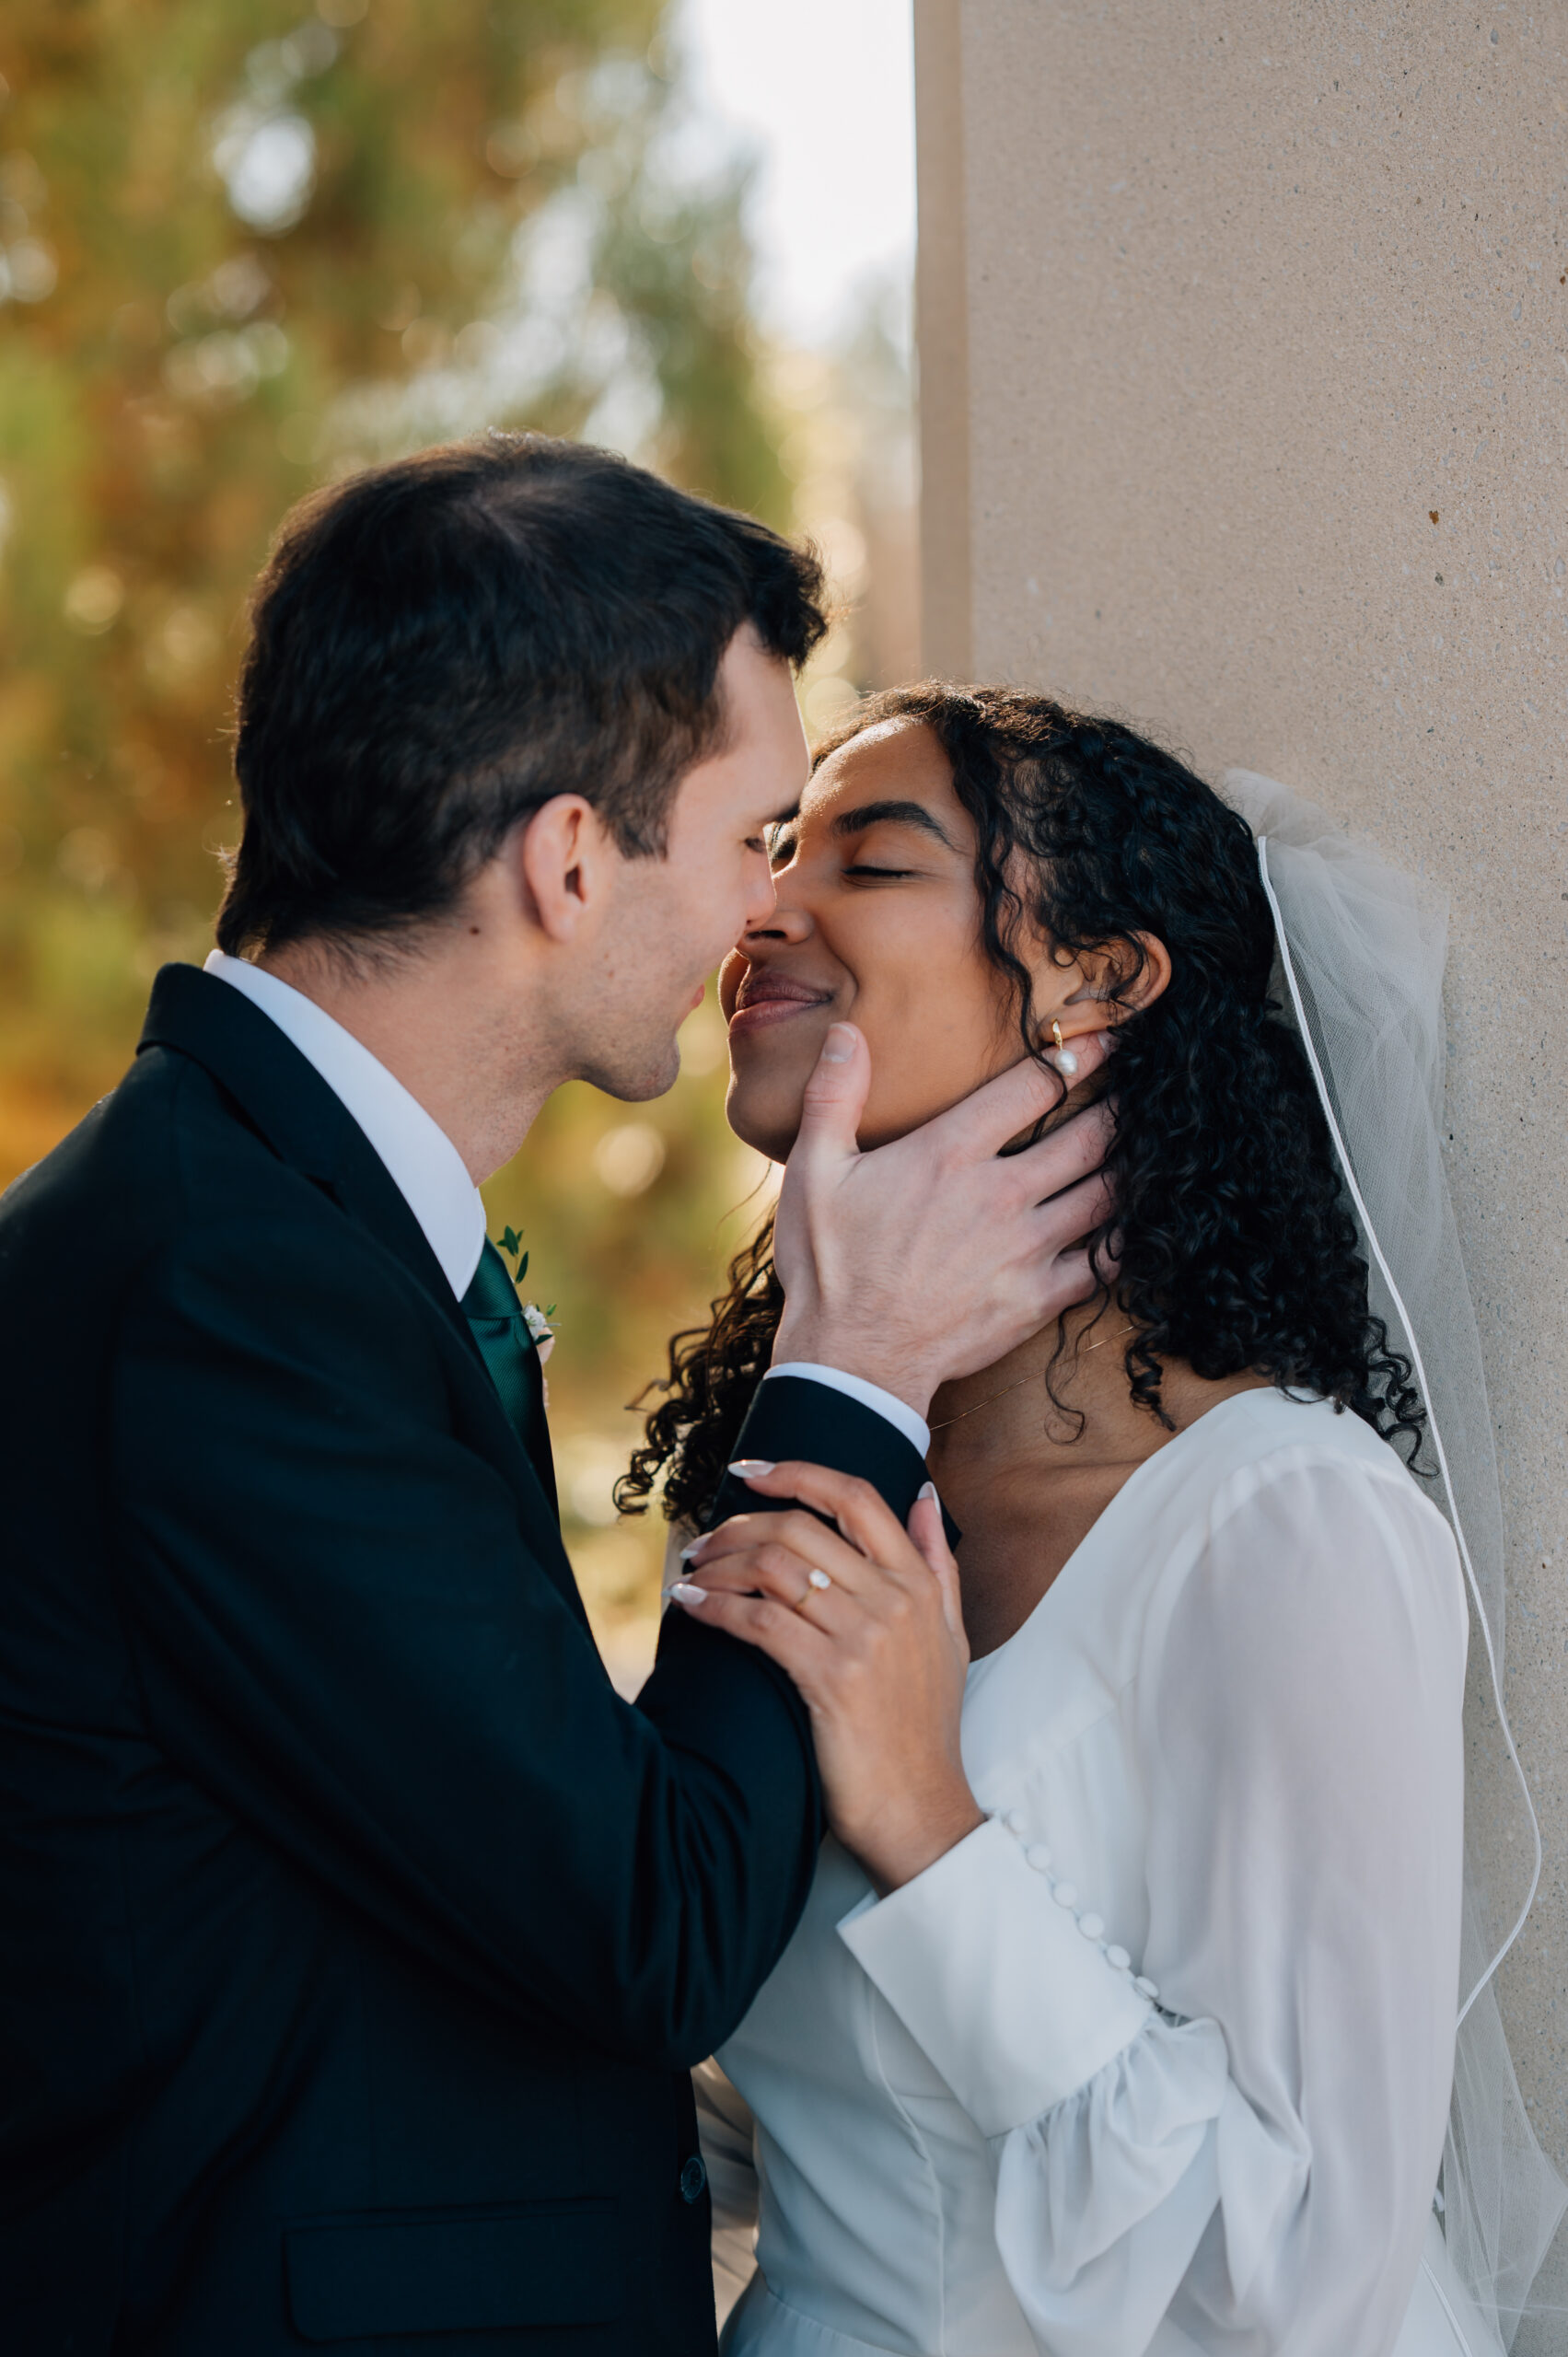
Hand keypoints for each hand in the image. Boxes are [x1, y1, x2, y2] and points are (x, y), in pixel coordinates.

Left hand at [669, 1462, 982, 1893]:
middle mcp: (894, 1601)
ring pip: (773, 1568)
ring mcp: (863, 1638)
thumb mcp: (951, 1637)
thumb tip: (922, 1496)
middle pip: (801, 1528)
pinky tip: (691, 1606)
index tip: (750, 1472)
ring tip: (692, 1574)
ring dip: (719, 1564)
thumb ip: (938, 1563)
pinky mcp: (831, 1678)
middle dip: (739, 1525)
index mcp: (919, 1584)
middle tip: (704, 1541)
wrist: (921, 1810)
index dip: (797, 1472)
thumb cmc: (927, 1728)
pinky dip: (715, 1607)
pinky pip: (758, 1621)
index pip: (856, 1497)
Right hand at [770, 1026, 1115, 1420]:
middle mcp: (999, 1194)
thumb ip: (834, 1097)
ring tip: (1156, 1149)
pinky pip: (1104, 1263)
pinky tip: (1138, 1225)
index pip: (1032, 1088)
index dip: (1078, 1056)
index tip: (1108, 1039)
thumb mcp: (814, 1172)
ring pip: (1106, 1196)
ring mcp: (1026, 1249)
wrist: (852, 1359)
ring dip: (1133, 1168)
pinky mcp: (1038, 1298)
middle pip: (1088, 1138)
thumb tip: (848, 1034)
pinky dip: (1128, 1240)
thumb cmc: (830, 1267)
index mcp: (949, 1154)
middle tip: (1148, 1091)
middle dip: (1123, 1108)